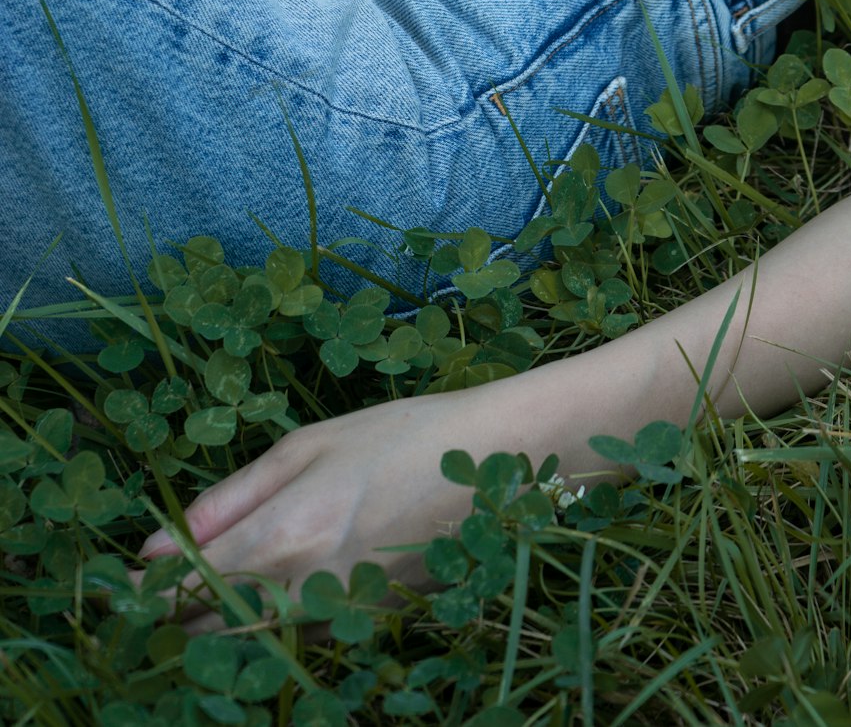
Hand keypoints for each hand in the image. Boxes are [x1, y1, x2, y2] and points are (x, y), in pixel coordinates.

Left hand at [135, 393, 496, 631]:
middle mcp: (302, 590)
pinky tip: (283, 581)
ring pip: (249, 642)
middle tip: (169, 583)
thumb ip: (227, 500)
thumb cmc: (400, 436)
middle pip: (207, 631)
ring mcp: (336, 617)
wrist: (496, 463)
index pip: (182, 591)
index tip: (127, 585)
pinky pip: (295, 636)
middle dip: (177, 615)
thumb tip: (151, 548)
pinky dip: (271, 621)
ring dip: (222, 622)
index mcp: (282, 536)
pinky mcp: (363, 626)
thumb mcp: (309, 446)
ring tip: (223, 578)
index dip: (144, 595)